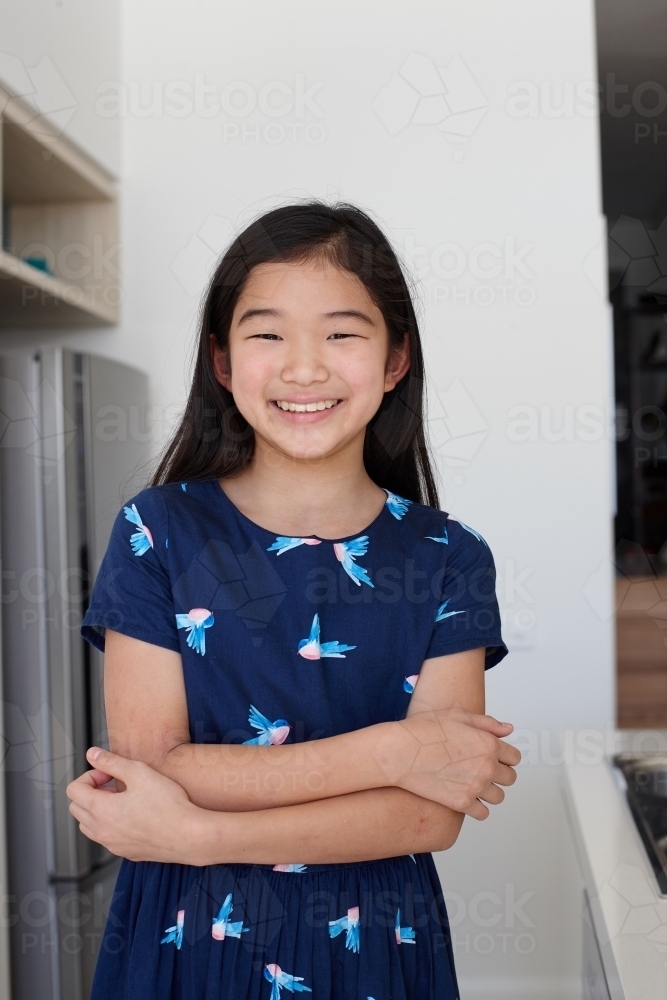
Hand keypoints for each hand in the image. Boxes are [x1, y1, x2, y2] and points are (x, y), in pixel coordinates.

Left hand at [65, 747, 204, 863]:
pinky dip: (111, 824)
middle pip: (77, 808)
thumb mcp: (139, 772)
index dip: (90, 775)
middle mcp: (101, 831)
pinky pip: (107, 837)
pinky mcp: (126, 852)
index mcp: (100, 810)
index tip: (109, 774)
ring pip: (89, 825)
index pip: (73, 789)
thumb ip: (112, 762)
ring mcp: (112, 844)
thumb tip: (92, 754)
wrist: (188, 835)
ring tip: (125, 799)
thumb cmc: (168, 805)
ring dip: (99, 809)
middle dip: (92, 791)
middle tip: (116, 784)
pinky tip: (136, 814)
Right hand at [374, 711, 520, 819]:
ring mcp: (476, 787)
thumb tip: (509, 730)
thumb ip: (487, 723)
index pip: (514, 758)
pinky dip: (477, 808)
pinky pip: (483, 813)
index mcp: (489, 744)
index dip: (504, 757)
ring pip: (498, 797)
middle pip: (510, 778)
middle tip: (480, 770)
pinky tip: (465, 797)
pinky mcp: (462, 803)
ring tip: (472, 783)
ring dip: (489, 791)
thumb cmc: (424, 731)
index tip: (493, 758)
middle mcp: (487, 766)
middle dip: (499, 774)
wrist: (399, 752)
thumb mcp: (457, 717)